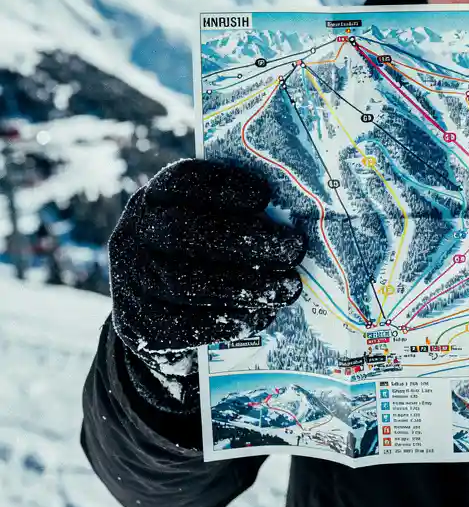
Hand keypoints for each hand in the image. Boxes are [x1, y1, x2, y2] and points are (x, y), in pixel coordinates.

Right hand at [108, 159, 305, 396]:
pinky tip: (263, 313)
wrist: (158, 311)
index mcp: (156, 199)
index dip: (224, 186)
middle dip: (245, 240)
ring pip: (187, 283)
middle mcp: (136, 235)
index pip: (182, 181)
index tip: (266, 196)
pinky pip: (185, 326)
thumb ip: (240, 214)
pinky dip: (231, 319)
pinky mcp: (140, 326)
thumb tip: (297, 210)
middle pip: (184, 232)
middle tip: (294, 248)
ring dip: (248, 286)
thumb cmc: (201, 254)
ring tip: (289, 287)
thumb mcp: (209, 222)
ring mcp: (132, 281)